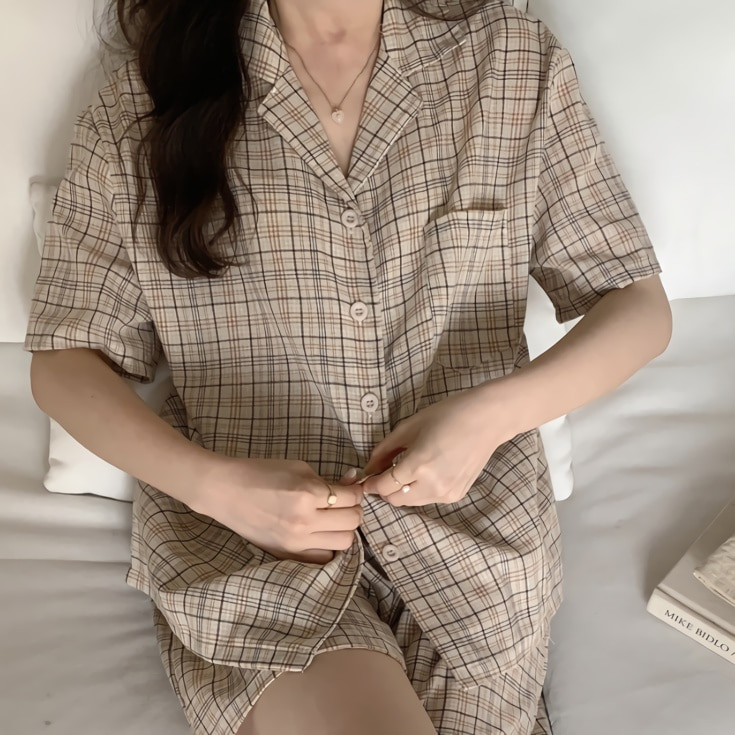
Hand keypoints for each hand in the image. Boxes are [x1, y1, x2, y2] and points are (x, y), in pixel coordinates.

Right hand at [193, 457, 363, 563]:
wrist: (225, 491)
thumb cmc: (260, 473)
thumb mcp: (298, 467)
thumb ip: (327, 479)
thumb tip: (352, 481)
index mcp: (307, 494)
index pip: (352, 498)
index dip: (357, 491)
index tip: (352, 488)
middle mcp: (304, 521)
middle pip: (353, 522)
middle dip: (354, 509)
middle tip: (345, 503)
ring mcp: (296, 541)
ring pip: (344, 543)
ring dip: (344, 529)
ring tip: (334, 519)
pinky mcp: (287, 554)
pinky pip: (323, 558)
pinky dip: (328, 547)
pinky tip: (321, 534)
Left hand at [359, 387, 506, 506]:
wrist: (487, 419)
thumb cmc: (447, 415)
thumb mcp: (409, 427)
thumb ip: (385, 450)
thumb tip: (369, 467)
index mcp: (418, 464)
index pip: (384, 487)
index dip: (370, 485)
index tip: (365, 479)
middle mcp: (432, 485)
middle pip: (395, 500)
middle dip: (385, 489)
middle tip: (384, 472)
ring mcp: (446, 493)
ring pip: (411, 502)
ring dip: (402, 491)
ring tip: (406, 469)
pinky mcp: (456, 495)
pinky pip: (428, 499)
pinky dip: (420, 490)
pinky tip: (426, 471)